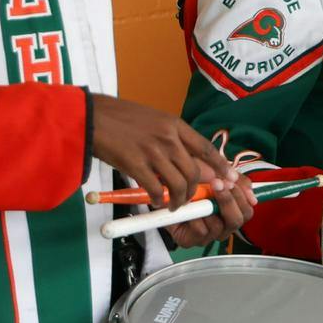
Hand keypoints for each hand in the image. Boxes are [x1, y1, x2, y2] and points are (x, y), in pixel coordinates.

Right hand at [90, 95, 234, 207]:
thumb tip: (191, 160)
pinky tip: (156, 200)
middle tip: (190, 199)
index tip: (230, 178)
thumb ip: (174, 139)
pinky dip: (159, 198)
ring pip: (178, 183)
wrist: (93, 117)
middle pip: (194, 171)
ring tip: (173, 205)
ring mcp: (153, 151)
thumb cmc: (122, 118)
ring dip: (179, 199)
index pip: (206, 148)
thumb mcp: (155, 121)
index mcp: (175, 125)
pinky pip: (156, 188)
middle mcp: (169, 138)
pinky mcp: (136, 164)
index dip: (220, 165)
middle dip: (196, 190)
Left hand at [162, 175, 258, 248]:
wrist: (164, 187)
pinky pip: (200, 232)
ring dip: (209, 209)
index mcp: (232, 212)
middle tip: (217, 185)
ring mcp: (207, 236)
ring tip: (199, 195)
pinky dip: (195, 218)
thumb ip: (238, 182)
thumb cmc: (193, 180)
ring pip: (218, 228)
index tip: (230, 182)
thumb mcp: (218, 174)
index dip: (241, 197)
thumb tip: (253, 196)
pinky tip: (189, 209)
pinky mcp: (190, 241)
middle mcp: (222, 226)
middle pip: (237, 221)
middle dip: (228, 202)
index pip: (247, 211)